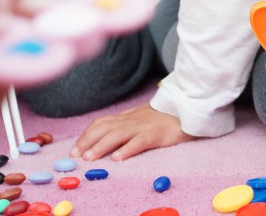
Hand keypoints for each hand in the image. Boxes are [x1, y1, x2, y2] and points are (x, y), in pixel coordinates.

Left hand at [71, 103, 193, 160]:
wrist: (190, 107)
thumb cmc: (167, 116)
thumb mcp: (143, 116)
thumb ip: (127, 123)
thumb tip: (107, 134)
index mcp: (129, 116)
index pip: (102, 122)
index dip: (86, 134)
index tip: (75, 148)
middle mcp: (133, 119)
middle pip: (105, 127)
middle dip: (87, 141)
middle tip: (75, 155)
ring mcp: (145, 126)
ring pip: (118, 134)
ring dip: (101, 146)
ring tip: (90, 158)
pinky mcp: (157, 133)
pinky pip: (140, 141)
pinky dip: (127, 149)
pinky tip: (117, 158)